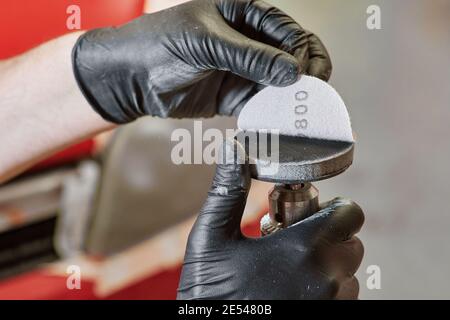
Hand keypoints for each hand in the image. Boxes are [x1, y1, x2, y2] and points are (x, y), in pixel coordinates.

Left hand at [72, 0, 331, 122]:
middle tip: (309, 94)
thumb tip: (292, 72)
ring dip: (290, 98)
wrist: (131, 76)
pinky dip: (271, 113)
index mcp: (245, 15)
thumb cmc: (161, 44)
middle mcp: (248, 42)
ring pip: (279, 84)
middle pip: (291, 58)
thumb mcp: (206, 43)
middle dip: (305, 76)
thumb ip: (250, 57)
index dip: (303, 52)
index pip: (288, 32)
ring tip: (297, 112)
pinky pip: (261, 105)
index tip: (304, 75)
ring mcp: (243, 70)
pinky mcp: (234, 96)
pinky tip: (277, 121)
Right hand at [177, 141, 363, 299]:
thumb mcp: (211, 239)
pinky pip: (342, 298)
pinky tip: (291, 288)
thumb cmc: (211, 294)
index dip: (332, 209)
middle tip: (292, 241)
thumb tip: (233, 150)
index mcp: (303, 248)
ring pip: (349, 274)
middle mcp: (326, 279)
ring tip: (289, 269)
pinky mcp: (326, 319)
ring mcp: (330, 305)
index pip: (350, 214)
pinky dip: (325, 289)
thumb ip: (227, 191)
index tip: (308, 215)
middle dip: (327, 237)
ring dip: (327, 266)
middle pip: (351, 242)